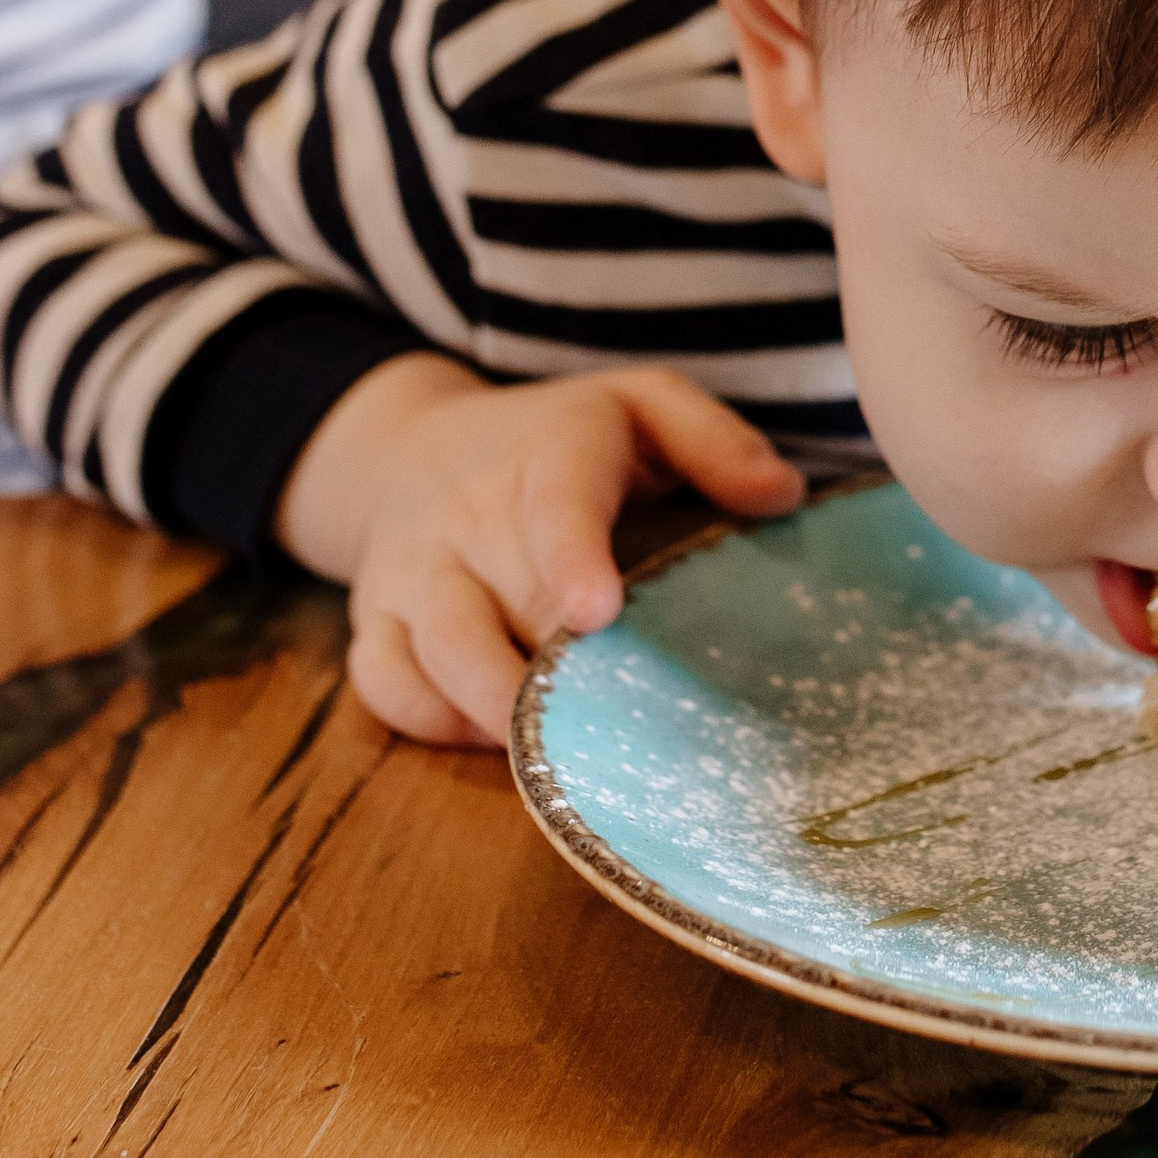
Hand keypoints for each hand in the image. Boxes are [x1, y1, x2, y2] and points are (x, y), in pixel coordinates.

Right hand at [277, 354, 803, 746]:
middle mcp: (466, 514)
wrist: (409, 446)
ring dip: (495, 709)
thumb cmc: (554, 439)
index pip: (553, 505)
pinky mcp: (374, 622)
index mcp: (546, 455)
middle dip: (555, 671)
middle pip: (503, 604)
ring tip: (562, 752)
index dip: (571, 558)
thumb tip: (783, 498)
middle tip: (617, 720)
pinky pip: (388, 686)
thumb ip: (713, 441)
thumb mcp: (640, 405)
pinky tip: (495, 738)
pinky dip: (435, 722)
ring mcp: (413, 573)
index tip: (597, 611)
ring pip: (437, 654)